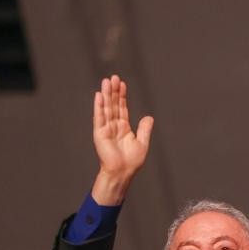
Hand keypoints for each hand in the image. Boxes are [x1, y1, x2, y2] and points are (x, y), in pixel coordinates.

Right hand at [90, 74, 154, 204]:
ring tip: (106, 81)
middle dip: (113, 91)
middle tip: (113, 77)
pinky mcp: (99, 133)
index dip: (122, 96)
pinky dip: (99, 106)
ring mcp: (106, 129)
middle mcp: (113, 126)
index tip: (122, 84)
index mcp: (123, 128)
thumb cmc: (131, 161)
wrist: (122, 172)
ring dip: (106, 95)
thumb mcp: (142, 143)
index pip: (122, 108)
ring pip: (106, 108)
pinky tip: (99, 95)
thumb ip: (144, 129)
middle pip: (113, 105)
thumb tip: (149, 117)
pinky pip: (99, 117)